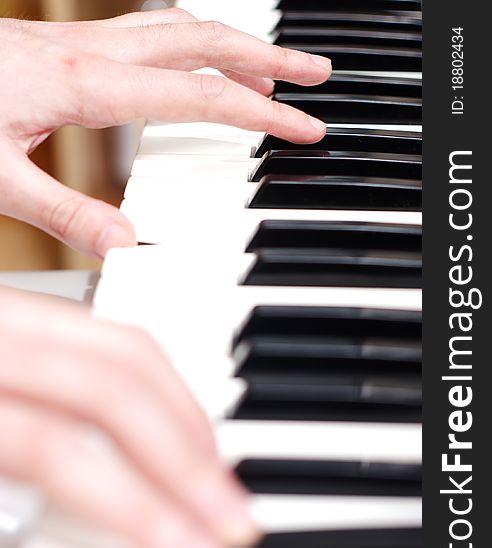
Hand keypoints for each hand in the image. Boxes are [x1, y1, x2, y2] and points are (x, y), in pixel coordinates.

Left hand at [0, 9, 330, 257]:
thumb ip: (65, 213)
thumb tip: (125, 245)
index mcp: (83, 86)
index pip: (198, 97)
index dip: (260, 115)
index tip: (305, 128)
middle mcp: (91, 53)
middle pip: (204, 41)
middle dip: (269, 57)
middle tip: (316, 72)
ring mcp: (80, 42)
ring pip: (180, 30)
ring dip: (235, 47)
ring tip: (273, 74)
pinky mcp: (68, 47)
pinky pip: (150, 35)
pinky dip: (192, 49)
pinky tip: (197, 70)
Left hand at [0, 286, 258, 547]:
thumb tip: (50, 542)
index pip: (52, 444)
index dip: (132, 507)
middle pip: (110, 379)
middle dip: (184, 453)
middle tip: (233, 511)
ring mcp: (7, 312)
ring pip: (123, 344)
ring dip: (183, 411)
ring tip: (216, 468)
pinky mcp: (24, 311)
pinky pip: (109, 337)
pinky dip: (156, 383)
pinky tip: (174, 422)